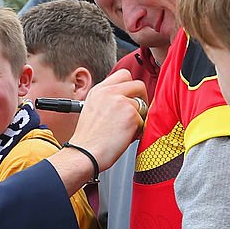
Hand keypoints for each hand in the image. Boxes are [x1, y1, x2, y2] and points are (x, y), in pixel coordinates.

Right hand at [49, 70, 146, 192]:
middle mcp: (109, 92)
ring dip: (139, 117)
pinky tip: (125, 137)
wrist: (84, 153)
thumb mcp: (92, 109)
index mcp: (99, 90)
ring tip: (125, 129)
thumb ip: (109, 100)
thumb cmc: (88, 139)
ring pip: (143, 104)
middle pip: (138, 84)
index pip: (123, 75)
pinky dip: (138, 130)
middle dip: (141, 98)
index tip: (131, 98)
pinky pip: (144, 120)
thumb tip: (127, 100)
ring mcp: (121, 102)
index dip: (131, 87)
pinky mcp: (131, 115)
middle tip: (136, 113)